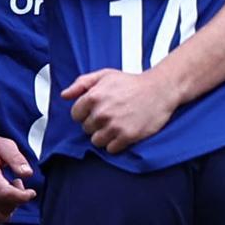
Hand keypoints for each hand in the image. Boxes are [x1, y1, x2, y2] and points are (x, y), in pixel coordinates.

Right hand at [0, 134, 34, 223]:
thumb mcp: (4, 144)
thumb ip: (17, 158)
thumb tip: (28, 173)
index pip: (4, 193)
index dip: (22, 197)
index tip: (31, 192)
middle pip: (4, 207)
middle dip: (17, 200)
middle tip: (17, 183)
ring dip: (9, 208)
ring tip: (9, 191)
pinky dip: (0, 213)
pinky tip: (0, 199)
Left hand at [63, 66, 182, 153]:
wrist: (160, 89)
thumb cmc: (132, 82)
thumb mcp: (105, 75)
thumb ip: (82, 83)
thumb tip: (65, 95)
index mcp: (93, 96)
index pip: (75, 115)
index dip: (86, 113)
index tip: (97, 110)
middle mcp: (102, 113)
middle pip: (86, 129)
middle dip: (96, 124)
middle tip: (111, 116)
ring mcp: (114, 126)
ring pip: (96, 141)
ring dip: (105, 136)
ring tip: (116, 125)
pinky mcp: (127, 137)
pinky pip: (111, 149)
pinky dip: (116, 143)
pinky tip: (124, 132)